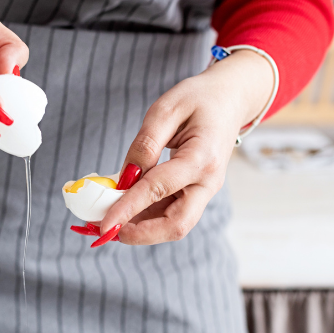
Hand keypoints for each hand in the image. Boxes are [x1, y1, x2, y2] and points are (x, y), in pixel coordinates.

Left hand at [96, 51, 273, 245]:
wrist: (230, 99)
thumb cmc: (199, 98)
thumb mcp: (166, 109)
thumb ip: (145, 145)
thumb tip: (123, 179)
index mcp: (202, 158)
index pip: (158, 190)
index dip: (128, 208)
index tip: (102, 223)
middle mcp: (208, 182)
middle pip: (176, 225)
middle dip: (139, 233)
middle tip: (105, 229)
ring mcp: (205, 190)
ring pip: (174, 224)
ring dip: (140, 228)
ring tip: (108, 219)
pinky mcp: (197, 192)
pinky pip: (172, 213)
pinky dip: (147, 217)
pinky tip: (124, 209)